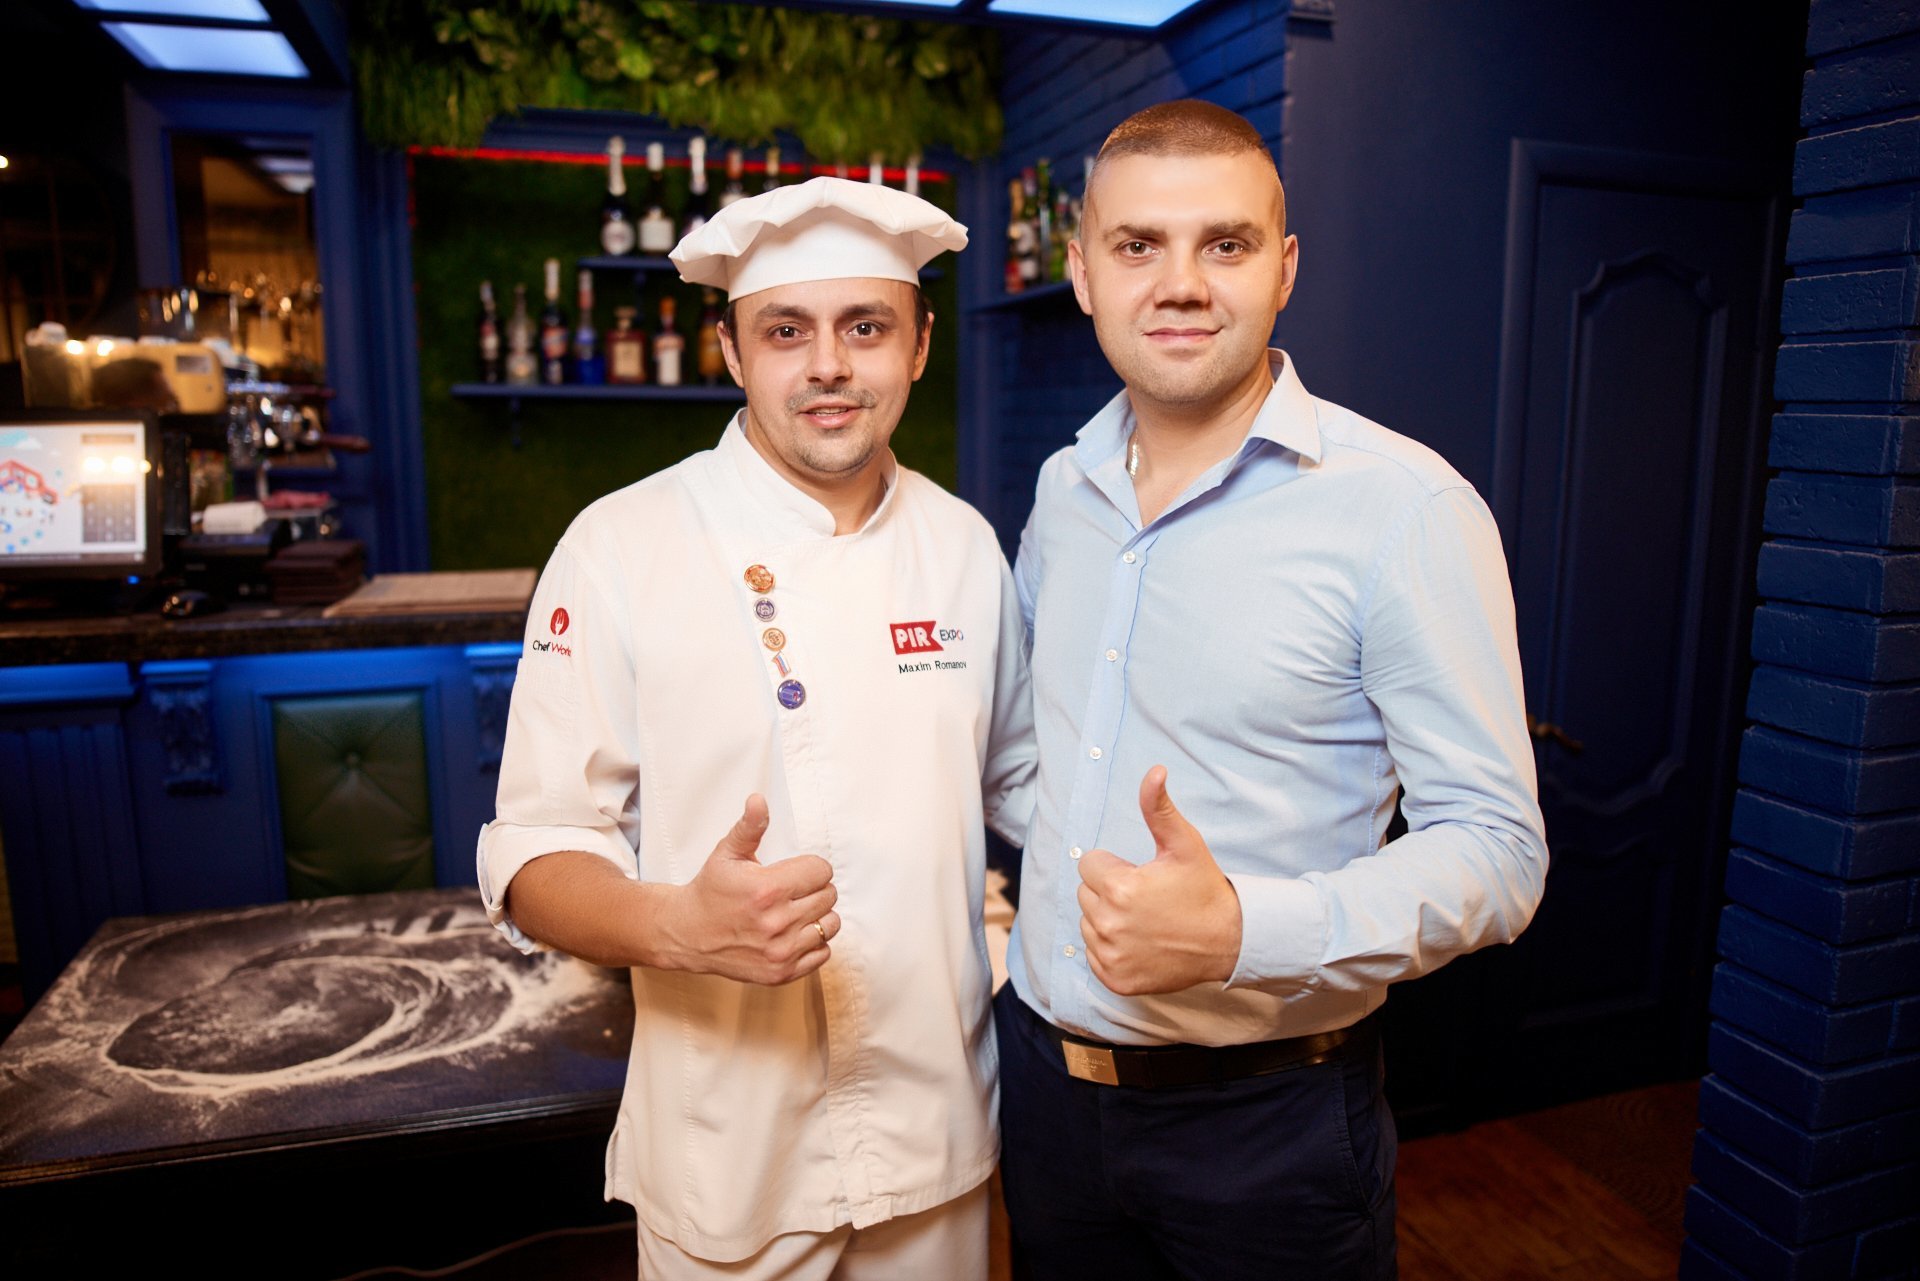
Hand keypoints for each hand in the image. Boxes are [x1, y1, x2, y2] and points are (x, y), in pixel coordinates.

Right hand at [660, 794, 839, 984]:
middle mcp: (777, 922)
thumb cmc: (710, 891)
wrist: (688, 934)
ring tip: (794, 911)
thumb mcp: (727, 854)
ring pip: (830, 924)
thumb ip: (749, 828)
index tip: (794, 872)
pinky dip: (813, 943)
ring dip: (817, 916)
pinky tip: (792, 933)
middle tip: (791, 891)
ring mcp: (781, 951)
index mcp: (767, 889)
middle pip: (829, 896)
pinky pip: (823, 953)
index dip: (810, 867)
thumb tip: (759, 800)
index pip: (822, 870)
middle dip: (813, 889)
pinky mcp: (782, 972)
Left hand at [1076, 767, 1242, 994]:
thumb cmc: (1204, 889)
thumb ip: (1159, 808)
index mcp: (1118, 887)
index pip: (1089, 865)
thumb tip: (1154, 771)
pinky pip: (1094, 955)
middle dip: (1110, 891)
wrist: (1229, 941)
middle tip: (1147, 898)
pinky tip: (1141, 943)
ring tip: (1145, 920)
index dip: (1115, 866)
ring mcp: (1110, 955)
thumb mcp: (1184, 844)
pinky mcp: (1115, 979)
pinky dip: (1111, 949)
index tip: (1143, 876)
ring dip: (1109, 920)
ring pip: (1088, 924)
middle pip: (1086, 894)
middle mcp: (1108, 924)